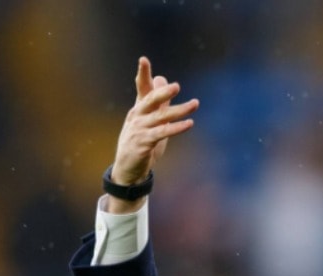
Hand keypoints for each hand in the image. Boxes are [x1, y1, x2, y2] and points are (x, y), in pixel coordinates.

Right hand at [109, 57, 198, 195]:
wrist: (128, 168)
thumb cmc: (140, 141)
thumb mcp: (150, 120)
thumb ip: (158, 102)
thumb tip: (162, 79)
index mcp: (138, 110)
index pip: (141, 89)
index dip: (143, 74)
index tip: (143, 59)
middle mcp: (137, 117)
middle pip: (149, 101)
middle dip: (162, 92)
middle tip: (176, 86)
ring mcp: (139, 130)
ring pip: (160, 118)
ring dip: (179, 111)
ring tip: (195, 104)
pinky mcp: (143, 144)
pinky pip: (162, 134)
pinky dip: (176, 128)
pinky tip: (188, 123)